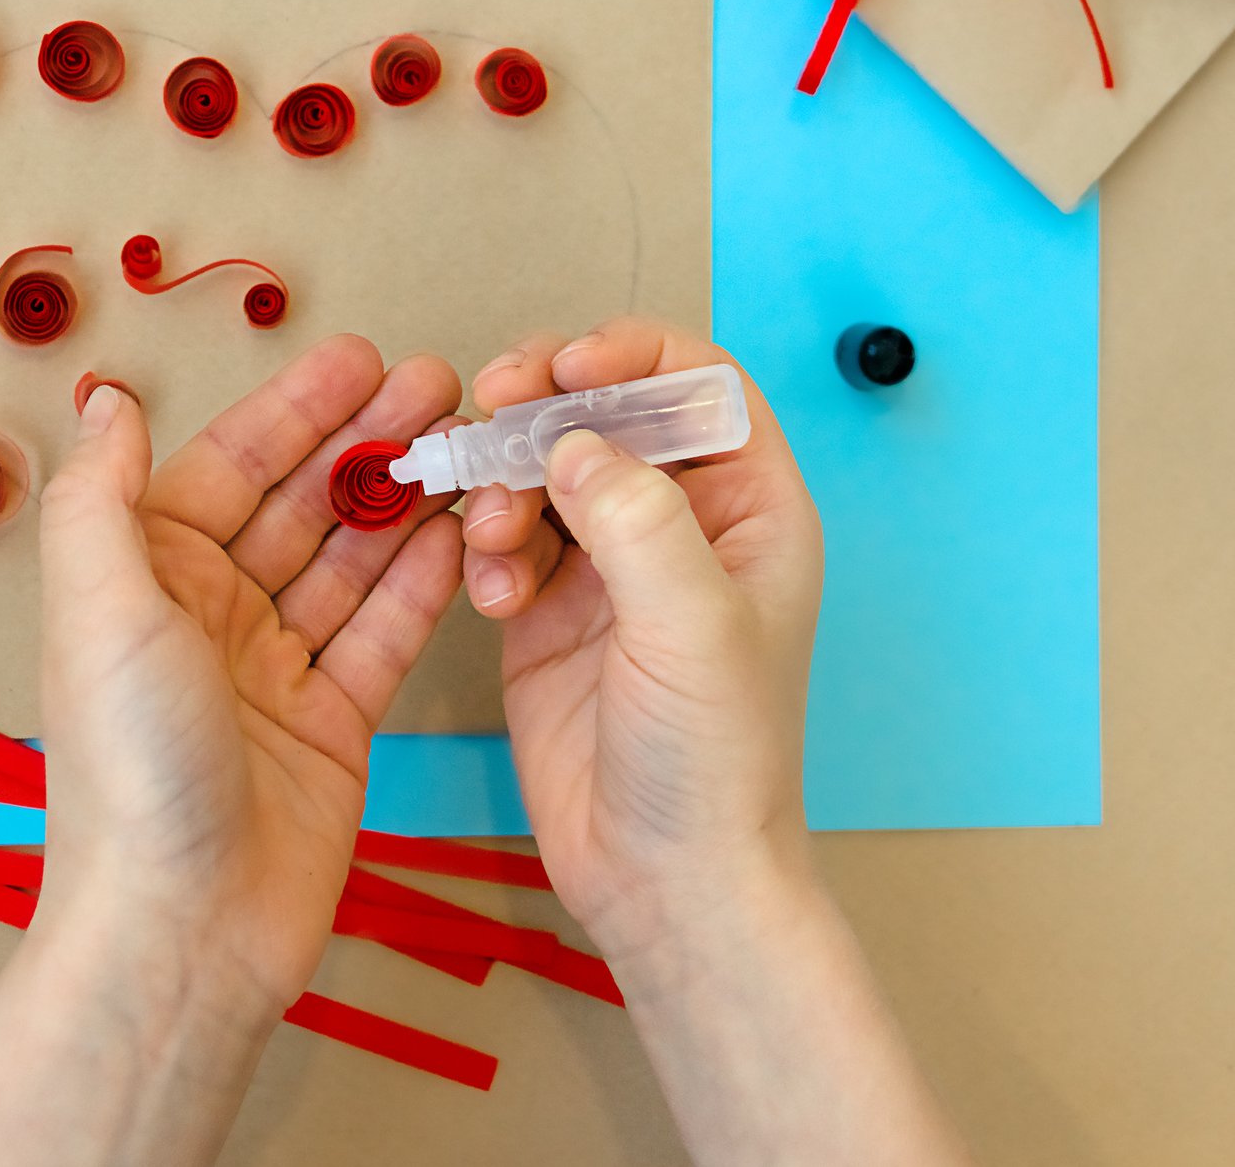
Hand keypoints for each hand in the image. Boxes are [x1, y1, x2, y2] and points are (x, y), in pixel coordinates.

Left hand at [31, 335, 463, 1013]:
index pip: (229, 467)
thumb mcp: (98, 609)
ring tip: (466, 441)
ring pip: (352, 561)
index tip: (357, 358)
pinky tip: (460, 530)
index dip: (295, 410)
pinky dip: (423, 581)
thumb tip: (104, 401)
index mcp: (147, 580)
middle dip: (366, 439)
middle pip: (300, 504)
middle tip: (437, 383)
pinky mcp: (334, 725)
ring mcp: (275, 671)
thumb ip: (101, 496)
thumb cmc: (127, 774)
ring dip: (404, 498)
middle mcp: (209, 618)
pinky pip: (384, 633)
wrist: (182, 927)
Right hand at [459, 317, 824, 966]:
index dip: (634, 355)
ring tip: (496, 536)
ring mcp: (610, 565)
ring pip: (542, 468)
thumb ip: (638, 519)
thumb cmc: (716, 763)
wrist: (663, 880)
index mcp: (749, 510)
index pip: (697, 385)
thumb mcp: (694, 626)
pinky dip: (484, 546)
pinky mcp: (547, 608)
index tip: (569, 366)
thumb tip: (577, 441)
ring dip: (504, 481)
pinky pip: (502, 535)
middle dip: (545, 403)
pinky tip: (493, 593)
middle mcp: (681, 524)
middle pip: (605, 411)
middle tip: (494, 405)